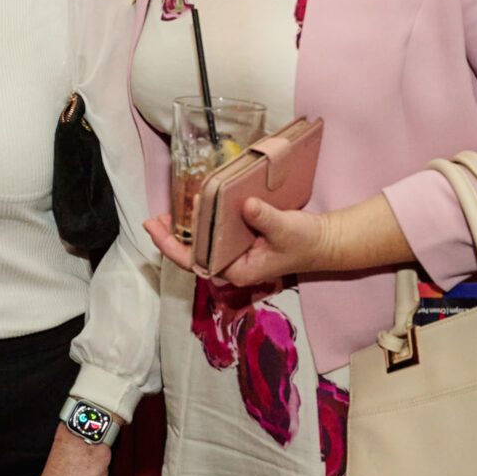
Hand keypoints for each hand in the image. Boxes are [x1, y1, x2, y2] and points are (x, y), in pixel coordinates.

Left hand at [143, 201, 332, 288]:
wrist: (322, 241)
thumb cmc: (304, 241)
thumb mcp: (286, 228)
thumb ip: (265, 218)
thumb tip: (245, 205)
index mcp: (237, 270)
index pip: (196, 261)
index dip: (171, 246)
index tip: (155, 228)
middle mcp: (231, 266)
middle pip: (193, 254)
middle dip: (171, 238)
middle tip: (155, 217)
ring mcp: (234, 255)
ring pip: (201, 245)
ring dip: (183, 231)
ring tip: (166, 214)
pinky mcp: (239, 243)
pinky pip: (213, 235)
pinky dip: (201, 223)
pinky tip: (193, 210)